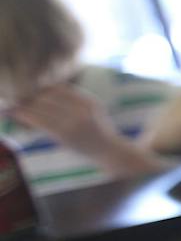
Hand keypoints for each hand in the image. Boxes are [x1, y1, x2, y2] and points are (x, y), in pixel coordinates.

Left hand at [9, 81, 162, 176]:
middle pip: (46, 97)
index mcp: (88, 101)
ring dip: (23, 106)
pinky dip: (24, 116)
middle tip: (15, 100)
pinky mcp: (64, 135)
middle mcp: (81, 109)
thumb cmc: (99, 131)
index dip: (41, 89)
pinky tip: (16, 115)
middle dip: (29, 98)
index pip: (58, 88)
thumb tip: (45, 90)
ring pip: (40, 107)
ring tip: (11, 108)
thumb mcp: (93, 110)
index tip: (30, 94)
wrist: (110, 152)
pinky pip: (39, 121)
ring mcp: (73, 122)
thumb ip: (75, 99)